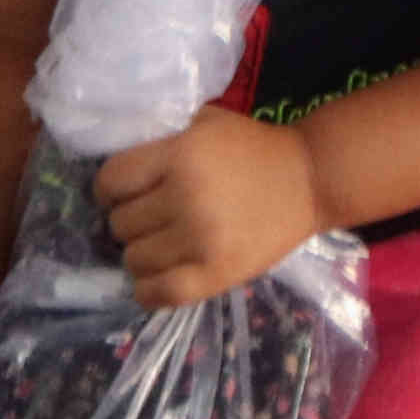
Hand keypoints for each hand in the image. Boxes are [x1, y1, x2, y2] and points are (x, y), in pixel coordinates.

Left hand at [95, 106, 328, 308]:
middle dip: (132, 222)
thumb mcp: (207, 125)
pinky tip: (158, 278)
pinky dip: (148, 290)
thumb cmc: (256, 148)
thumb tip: (123, 172)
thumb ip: (165, 141)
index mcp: (179, 156)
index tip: (122, 195)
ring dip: (142, 254)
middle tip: (152, 220)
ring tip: (163, 246)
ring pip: (134, 260)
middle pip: (120, 224)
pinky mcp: (215, 274)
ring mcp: (199, 240)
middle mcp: (184, 197)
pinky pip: (158, 293)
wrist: (310, 180)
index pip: (112, 181)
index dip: (109, 190)